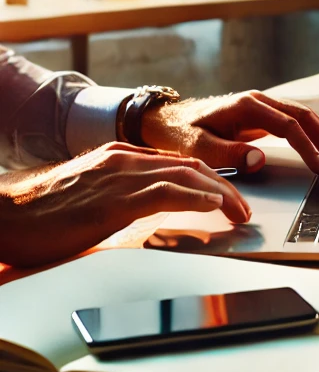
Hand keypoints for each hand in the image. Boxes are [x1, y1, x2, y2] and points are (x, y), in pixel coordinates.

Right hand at [0, 143, 249, 267]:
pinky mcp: (111, 198)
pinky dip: (194, 197)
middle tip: (243, 208)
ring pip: (185, 175)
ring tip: (238, 211)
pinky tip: (212, 206)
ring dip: (219, 194)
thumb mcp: (90, 196)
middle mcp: (124, 159)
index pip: (178, 163)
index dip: (208, 179)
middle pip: (190, 166)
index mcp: (120, 157)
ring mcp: (118, 175)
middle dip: (223, 186)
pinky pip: (163, 192)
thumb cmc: (38, 212)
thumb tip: (147, 213)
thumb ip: (120, 196)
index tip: (226, 196)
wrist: (1, 213)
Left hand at [140, 90, 318, 175]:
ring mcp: (263, 107)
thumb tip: (260, 159)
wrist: (165, 120)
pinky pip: (297, 123)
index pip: (289, 125)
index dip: (308, 147)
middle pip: (305, 116)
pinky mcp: (263, 116)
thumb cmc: (178, 134)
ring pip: (305, 117)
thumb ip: (226, 153)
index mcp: (247, 105)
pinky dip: (315, 136)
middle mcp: (260, 101)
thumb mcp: (196, 147)